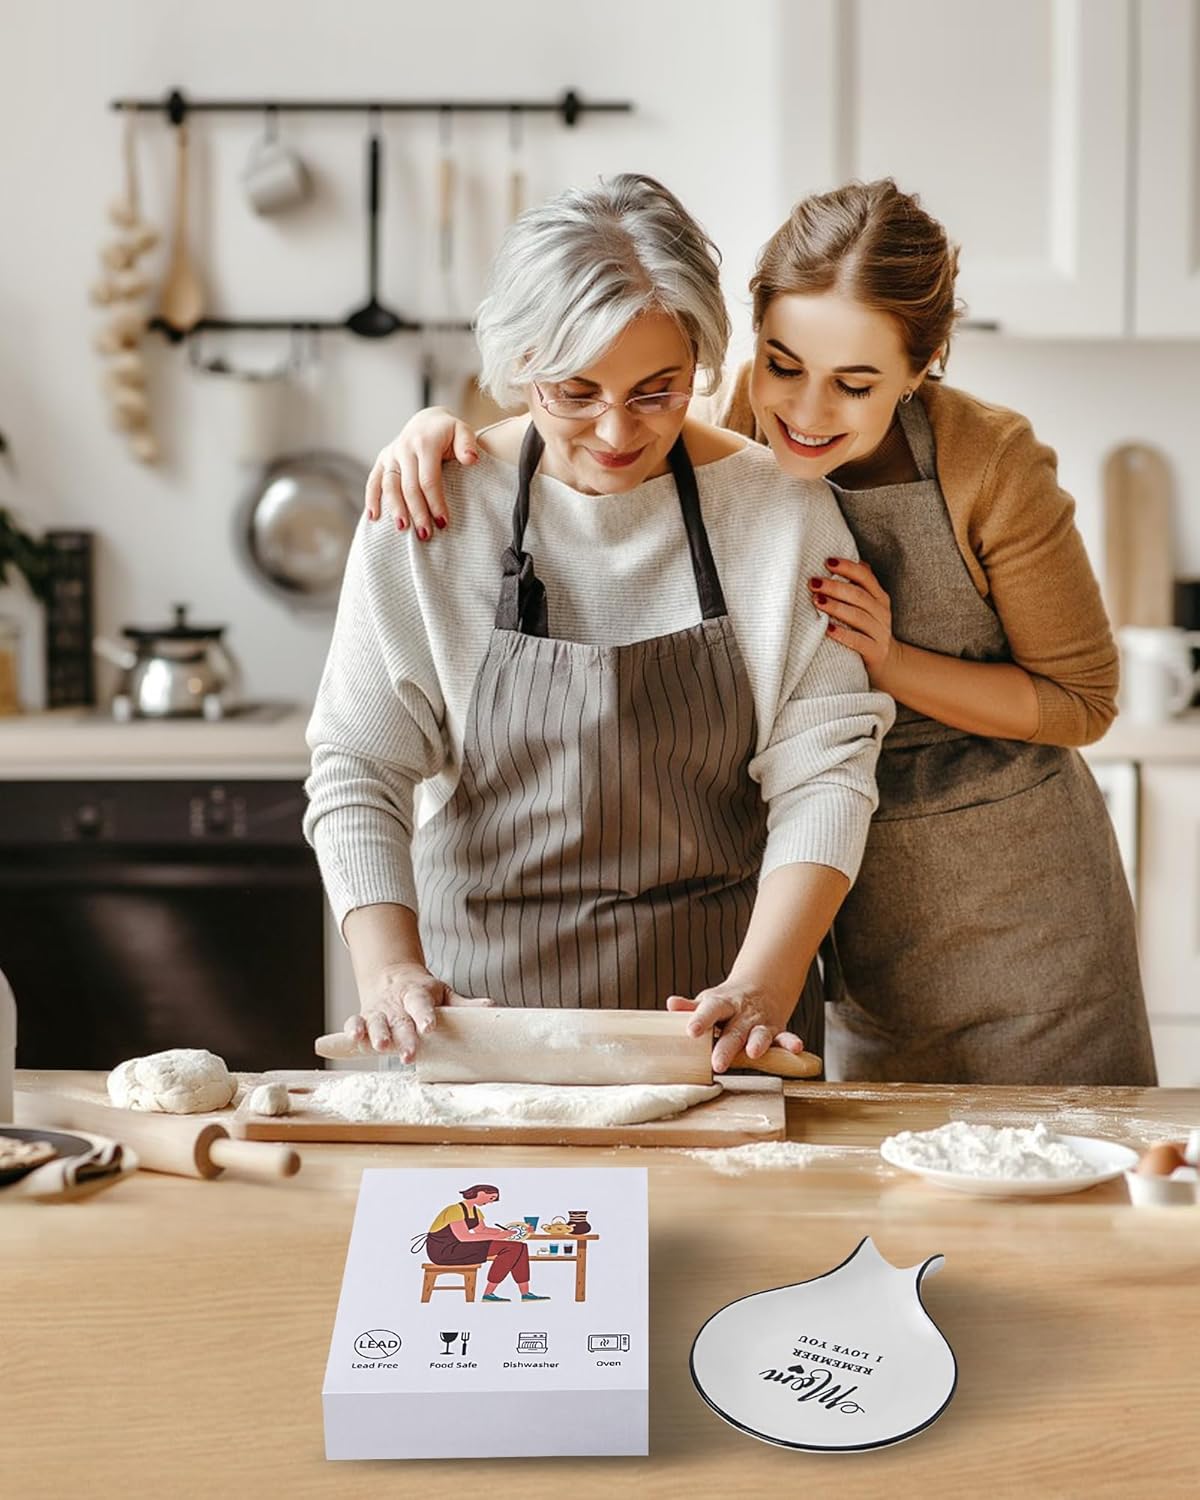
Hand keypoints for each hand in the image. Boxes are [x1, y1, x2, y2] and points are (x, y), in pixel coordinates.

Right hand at [345, 962, 491, 1061]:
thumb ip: (463, 1004)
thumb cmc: (424, 992)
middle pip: (400, 1019)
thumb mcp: (444, 994)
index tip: (430, 1027)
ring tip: (381, 1047)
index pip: (421, 1003)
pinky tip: (355, 1040)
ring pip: (376, 1021)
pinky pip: (355, 1022)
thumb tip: (492, 1007)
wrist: (392, 978)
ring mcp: (379, 1010)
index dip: (425, 1015)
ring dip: (377, 1034)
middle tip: (409, 1054)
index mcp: (417, 993)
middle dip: (403, 1036)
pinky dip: (353, 1030)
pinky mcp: (364, 1017)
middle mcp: (396, 1003)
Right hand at [364, 407, 478, 539]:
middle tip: (425, 535)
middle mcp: (404, 448)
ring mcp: (391, 454)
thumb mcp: (462, 431)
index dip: (435, 502)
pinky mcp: (382, 459)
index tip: (443, 523)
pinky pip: (374, 480)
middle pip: (409, 486)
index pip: (428, 479)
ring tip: (402, 530)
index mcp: (425, 443)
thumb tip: (471, 460)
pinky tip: (373, 518)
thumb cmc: (449, 433)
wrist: (427, 420)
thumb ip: (467, 444)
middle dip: (417, 512)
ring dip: (395, 509)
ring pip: (390, 485)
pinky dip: (371, 499)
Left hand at [667, 987, 804, 1074]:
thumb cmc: (727, 1002)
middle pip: (733, 1030)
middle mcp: (742, 1014)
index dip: (700, 1019)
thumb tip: (670, 1004)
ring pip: (760, 1033)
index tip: (691, 1031)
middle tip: (717, 1064)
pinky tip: (796, 1048)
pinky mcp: (776, 1031)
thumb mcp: (709, 1001)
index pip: (709, 1010)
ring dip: (758, 1043)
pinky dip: (791, 1042)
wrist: (761, 986)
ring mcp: (760, 1022)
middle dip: (726, 1047)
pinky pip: (785, 1037)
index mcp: (722, 1004)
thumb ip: (691, 1007)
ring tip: (753, 1053)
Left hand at [808, 556, 899, 683]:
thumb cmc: (868, 629)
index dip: (847, 567)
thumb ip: (858, 586)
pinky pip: (858, 642)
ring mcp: (880, 633)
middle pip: (859, 596)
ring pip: (858, 616)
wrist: (888, 662)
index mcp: (879, 597)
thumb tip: (839, 561)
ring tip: (817, 601)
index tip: (827, 561)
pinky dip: (843, 635)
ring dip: (836, 607)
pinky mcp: (875, 652)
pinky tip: (828, 629)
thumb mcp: (868, 606)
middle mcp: (882, 612)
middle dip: (835, 587)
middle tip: (813, 583)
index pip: (865, 577)